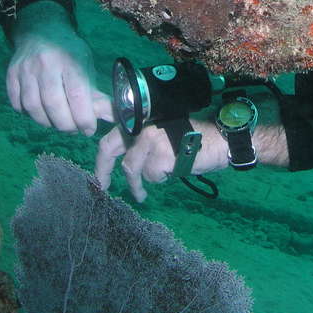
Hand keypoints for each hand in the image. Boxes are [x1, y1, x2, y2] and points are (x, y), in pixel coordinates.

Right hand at [6, 30, 113, 134]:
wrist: (41, 31)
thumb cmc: (70, 52)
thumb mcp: (86, 66)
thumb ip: (96, 93)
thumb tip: (112, 116)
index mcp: (69, 60)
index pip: (76, 95)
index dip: (83, 118)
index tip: (89, 130)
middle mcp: (45, 64)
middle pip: (53, 104)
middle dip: (66, 125)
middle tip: (75, 130)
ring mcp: (25, 70)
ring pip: (33, 107)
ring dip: (48, 123)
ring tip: (60, 124)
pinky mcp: (11, 76)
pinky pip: (18, 104)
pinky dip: (30, 115)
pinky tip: (42, 114)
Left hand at [94, 121, 228, 202]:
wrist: (220, 139)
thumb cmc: (194, 137)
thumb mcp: (162, 132)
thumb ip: (141, 139)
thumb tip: (121, 155)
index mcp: (142, 117)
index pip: (110, 120)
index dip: (98, 138)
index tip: (93, 153)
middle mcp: (143, 125)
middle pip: (108, 146)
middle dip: (101, 169)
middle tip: (101, 185)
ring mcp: (150, 140)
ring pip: (131, 169)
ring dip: (137, 185)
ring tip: (141, 195)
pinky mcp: (160, 156)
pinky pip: (151, 177)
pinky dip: (160, 179)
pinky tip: (172, 172)